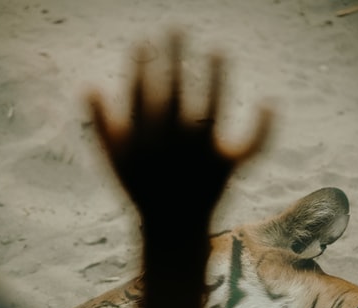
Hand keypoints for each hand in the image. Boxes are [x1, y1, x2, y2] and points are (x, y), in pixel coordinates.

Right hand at [87, 34, 271, 225]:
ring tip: (218, 50)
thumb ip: (100, 127)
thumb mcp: (115, 163)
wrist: (172, 230)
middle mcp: (172, 147)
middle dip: (173, 58)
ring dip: (215, 78)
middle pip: (174, 94)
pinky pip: (249, 146)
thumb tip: (88, 86)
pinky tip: (269, 102)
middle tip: (176, 27)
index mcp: (143, 144)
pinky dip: (263, 127)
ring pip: (210, 111)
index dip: (141, 65)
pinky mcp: (227, 168)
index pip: (140, 95)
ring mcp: (201, 157)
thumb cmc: (143, 191)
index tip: (143, 42)